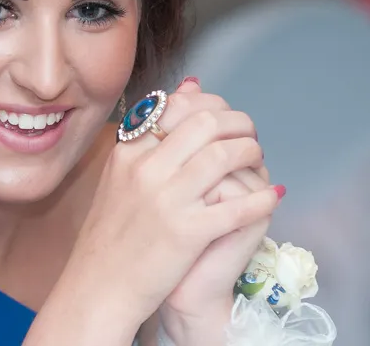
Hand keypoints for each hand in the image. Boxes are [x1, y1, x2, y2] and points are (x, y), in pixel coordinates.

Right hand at [40, 80, 279, 341]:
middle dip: (237, 123)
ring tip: (257, 158)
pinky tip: (271, 197)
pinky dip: (260, 199)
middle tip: (249, 133)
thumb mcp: (121, 173)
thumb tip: (191, 85)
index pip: (178, 107)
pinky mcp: (186, 233)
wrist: (98, 285)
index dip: (212, 105)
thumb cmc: (112, 232)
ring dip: (250, 152)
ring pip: (223, 156)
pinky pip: (236, 208)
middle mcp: (145, 169)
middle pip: (205, 124)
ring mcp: (166, 200)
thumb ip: (152, 132)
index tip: (225, 116)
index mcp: (128, 152)